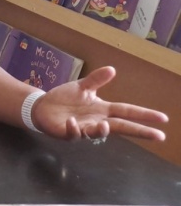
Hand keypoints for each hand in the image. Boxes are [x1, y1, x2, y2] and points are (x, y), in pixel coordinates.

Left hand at [32, 66, 166, 141]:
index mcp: (103, 110)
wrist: (43, 107)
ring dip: (101, 131)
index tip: (162, 118)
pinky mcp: (68, 133)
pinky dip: (74, 129)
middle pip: (121, 127)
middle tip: (158, 136)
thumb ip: (96, 80)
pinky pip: (73, 134)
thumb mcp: (82, 87)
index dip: (144, 115)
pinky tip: (72, 122)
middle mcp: (96, 121)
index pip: (127, 111)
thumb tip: (112, 69)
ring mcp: (83, 128)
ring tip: (104, 126)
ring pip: (97, 133)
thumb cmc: (66, 99)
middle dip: (140, 131)